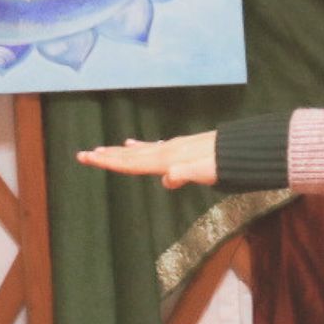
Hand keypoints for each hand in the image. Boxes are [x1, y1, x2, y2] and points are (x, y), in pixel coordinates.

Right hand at [75, 131, 218, 188]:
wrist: (242, 149)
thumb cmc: (226, 164)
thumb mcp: (207, 171)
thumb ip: (187, 174)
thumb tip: (167, 180)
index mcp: (167, 159)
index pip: (133, 162)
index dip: (110, 162)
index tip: (88, 158)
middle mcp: (166, 151)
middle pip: (131, 155)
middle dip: (107, 156)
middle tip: (81, 154)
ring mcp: (173, 148)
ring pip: (139, 151)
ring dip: (119, 152)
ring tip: (100, 150)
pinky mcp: (180, 147)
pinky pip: (152, 147)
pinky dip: (139, 147)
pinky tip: (133, 144)